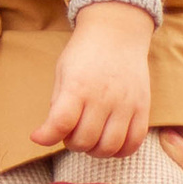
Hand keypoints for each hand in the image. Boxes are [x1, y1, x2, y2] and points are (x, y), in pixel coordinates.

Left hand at [30, 1, 153, 158]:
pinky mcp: (143, 107)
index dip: (46, 136)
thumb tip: (51, 133)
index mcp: (78, 86)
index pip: (61, 123)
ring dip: (94, 150)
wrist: (118, 32)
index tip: (38, 136)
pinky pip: (134, 142)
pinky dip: (120, 151)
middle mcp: (103, 97)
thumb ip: (57, 103)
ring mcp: (126, 104)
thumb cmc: (85, 53)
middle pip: (84, 140)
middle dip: (71, 143)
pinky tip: (110, 142)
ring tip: (90, 138)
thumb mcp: (62, 72)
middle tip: (70, 133)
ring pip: (109, 147)